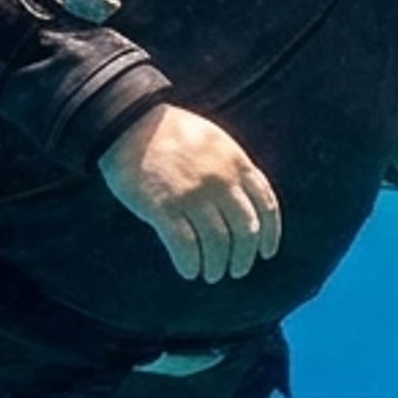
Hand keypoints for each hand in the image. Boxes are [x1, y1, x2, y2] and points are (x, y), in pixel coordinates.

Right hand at [98, 104, 282, 282]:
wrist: (128, 123)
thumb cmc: (171, 134)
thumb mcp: (215, 143)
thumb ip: (234, 171)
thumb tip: (248, 207)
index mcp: (236, 163)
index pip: (266, 206)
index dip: (270, 234)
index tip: (266, 252)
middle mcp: (220, 181)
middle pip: (245, 230)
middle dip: (243, 257)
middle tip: (236, 270)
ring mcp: (192, 194)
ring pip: (217, 243)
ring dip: (217, 265)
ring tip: (211, 274)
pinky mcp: (163, 206)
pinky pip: (185, 246)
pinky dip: (190, 264)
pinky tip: (189, 272)